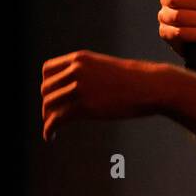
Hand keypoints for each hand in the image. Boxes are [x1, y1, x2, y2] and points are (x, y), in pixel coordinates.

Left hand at [40, 50, 164, 140]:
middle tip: (54, 115)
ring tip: (53, 128)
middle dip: (47, 103)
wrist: (151, 86)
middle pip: (45, 88)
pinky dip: (49, 129)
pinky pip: (57, 119)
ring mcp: (80, 87)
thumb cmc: (133, 79)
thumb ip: (87, 73)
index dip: (47, 85)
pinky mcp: (85, 106)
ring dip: (48, 118)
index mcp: (80, 58)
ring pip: (48, 104)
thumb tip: (76, 87)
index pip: (47, 70)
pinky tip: (50, 137)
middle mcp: (76, 70)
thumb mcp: (105, 68)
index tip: (54, 97)